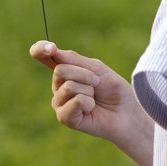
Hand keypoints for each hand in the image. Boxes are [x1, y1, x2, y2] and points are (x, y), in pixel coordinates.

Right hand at [29, 40, 154, 165]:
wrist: (125, 110)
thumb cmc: (112, 88)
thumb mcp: (96, 67)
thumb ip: (73, 59)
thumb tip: (52, 51)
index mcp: (64, 69)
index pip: (42, 55)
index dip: (40, 48)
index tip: (51, 48)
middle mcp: (58, 85)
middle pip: (60, 70)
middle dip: (85, 74)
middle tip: (97, 83)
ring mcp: (59, 102)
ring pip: (68, 86)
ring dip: (89, 89)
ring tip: (94, 98)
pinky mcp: (64, 117)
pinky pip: (75, 101)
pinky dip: (89, 103)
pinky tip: (91, 109)